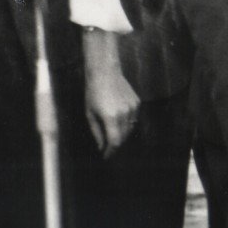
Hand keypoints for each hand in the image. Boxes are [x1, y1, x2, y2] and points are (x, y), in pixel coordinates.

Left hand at [81, 31, 139, 158]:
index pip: (115, 142)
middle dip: (115, 145)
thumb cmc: (93, 92)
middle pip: (124, 137)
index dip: (110, 152)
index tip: (105, 156)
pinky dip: (127, 123)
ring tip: (112, 133)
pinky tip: (118, 118)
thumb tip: (101, 147)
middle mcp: (125, 114)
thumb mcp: (90, 114)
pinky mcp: (137, 102)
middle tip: (107, 147)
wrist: (104, 71)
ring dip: (122, 134)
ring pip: (130, 129)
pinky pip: (133, 118)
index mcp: (111, 118)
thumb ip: (96, 132)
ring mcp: (133, 108)